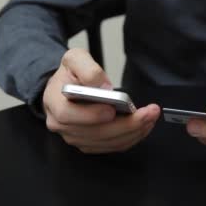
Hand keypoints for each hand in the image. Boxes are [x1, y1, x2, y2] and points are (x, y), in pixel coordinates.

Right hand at [42, 48, 159, 152]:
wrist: (66, 86)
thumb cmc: (70, 74)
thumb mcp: (74, 58)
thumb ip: (87, 68)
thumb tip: (103, 86)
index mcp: (54, 104)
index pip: (68, 115)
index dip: (90, 115)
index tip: (112, 109)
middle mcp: (62, 126)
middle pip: (95, 133)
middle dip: (126, 125)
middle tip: (148, 113)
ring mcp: (76, 138)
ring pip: (107, 142)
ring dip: (133, 132)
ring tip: (151, 117)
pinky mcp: (90, 144)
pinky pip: (113, 146)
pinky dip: (131, 137)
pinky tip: (143, 125)